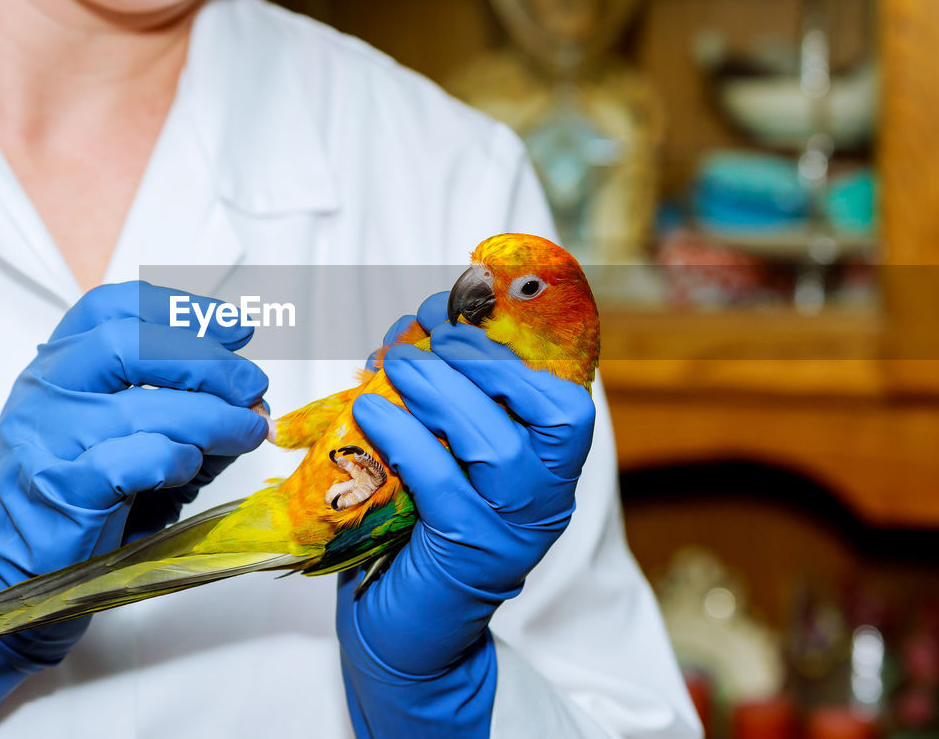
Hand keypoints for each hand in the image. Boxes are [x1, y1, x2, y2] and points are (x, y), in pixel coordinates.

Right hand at [0, 281, 268, 736]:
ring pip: (140, 407)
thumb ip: (174, 405)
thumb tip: (248, 396)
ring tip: (247, 431)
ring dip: (211, 416)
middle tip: (250, 385)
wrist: (10, 575)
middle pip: (128, 343)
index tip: (235, 327)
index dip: (180, 309)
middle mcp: (44, 394)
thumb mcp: (117, 434)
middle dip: (204, 359)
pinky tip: (192, 467)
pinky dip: (177, 458)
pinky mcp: (62, 493)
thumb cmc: (75, 499)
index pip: (112, 307)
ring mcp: (47, 442)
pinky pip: (131, 461)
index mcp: (55, 367)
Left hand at [337, 292, 594, 736]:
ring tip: (396, 366)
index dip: (518, 347)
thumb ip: (441, 405)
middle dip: (482, 360)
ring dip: (444, 392)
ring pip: (499, 446)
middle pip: (547, 413)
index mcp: (547, 466)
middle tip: (424, 337)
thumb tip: (408, 332)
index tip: (462, 311)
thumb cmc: (417, 531)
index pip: (568, 398)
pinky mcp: (469, 557)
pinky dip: (406, 438)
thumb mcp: (441, 456)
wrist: (403, 627)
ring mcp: (513, 531)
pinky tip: (370, 412)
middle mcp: (546, 497)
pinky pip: (443, 484)